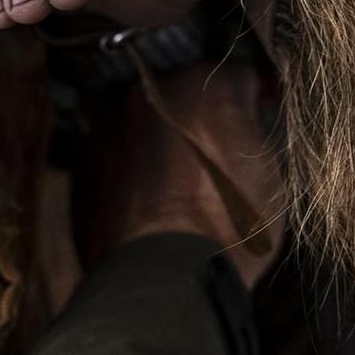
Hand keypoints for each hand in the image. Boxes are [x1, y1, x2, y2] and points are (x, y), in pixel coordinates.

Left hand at [81, 60, 286, 285]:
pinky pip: (116, 149)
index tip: (260, 111)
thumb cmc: (230, 228)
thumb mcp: (268, 173)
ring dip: (162, 134)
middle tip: (218, 146)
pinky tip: (151, 195)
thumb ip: (251, 130)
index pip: (239, 75)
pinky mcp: (85, 160)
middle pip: (185, 87)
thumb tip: (246, 121)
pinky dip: (132, 163)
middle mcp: (153, 91)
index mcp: (207, 85)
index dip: (253, 96)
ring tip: (180, 174)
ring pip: (145, 116)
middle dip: (201, 111)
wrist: (167, 279)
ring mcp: (112, 122)